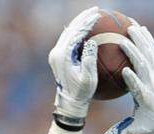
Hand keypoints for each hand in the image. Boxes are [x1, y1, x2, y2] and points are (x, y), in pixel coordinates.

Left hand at [47, 6, 100, 125]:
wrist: (69, 103)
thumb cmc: (81, 93)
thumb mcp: (88, 79)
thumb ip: (89, 60)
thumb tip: (91, 42)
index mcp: (62, 55)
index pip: (74, 32)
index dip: (86, 21)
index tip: (97, 14)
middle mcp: (56, 52)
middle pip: (70, 28)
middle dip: (83, 18)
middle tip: (96, 9)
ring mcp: (56, 54)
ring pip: (68, 32)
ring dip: (80, 23)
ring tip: (92, 16)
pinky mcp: (59, 57)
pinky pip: (69, 40)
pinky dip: (78, 33)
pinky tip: (88, 30)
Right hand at [103, 22, 153, 133]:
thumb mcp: (139, 127)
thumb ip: (123, 131)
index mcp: (146, 98)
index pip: (139, 88)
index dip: (134, 80)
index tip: (126, 72)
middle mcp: (153, 83)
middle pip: (144, 66)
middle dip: (135, 54)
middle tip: (123, 42)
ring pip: (149, 54)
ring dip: (140, 41)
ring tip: (131, 28)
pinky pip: (153, 51)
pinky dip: (147, 39)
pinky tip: (141, 28)